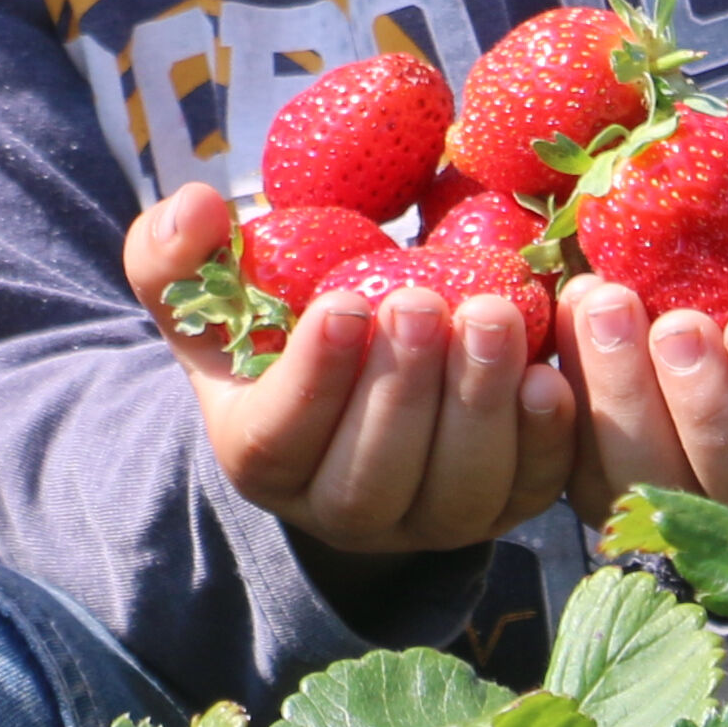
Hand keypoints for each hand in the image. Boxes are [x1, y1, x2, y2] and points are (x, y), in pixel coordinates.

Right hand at [127, 182, 575, 564]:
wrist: (354, 372)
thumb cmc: (272, 328)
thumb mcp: (208, 296)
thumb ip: (177, 254)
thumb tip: (196, 207)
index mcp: (260, 456)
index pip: (278, 440)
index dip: (313, 380)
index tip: (344, 302)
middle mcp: (340, 508)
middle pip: (370, 480)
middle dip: (402, 391)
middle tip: (424, 302)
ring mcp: (425, 519)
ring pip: (454, 496)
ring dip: (479, 409)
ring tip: (494, 315)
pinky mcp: (499, 507)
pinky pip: (528, 492)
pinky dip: (546, 442)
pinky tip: (550, 376)